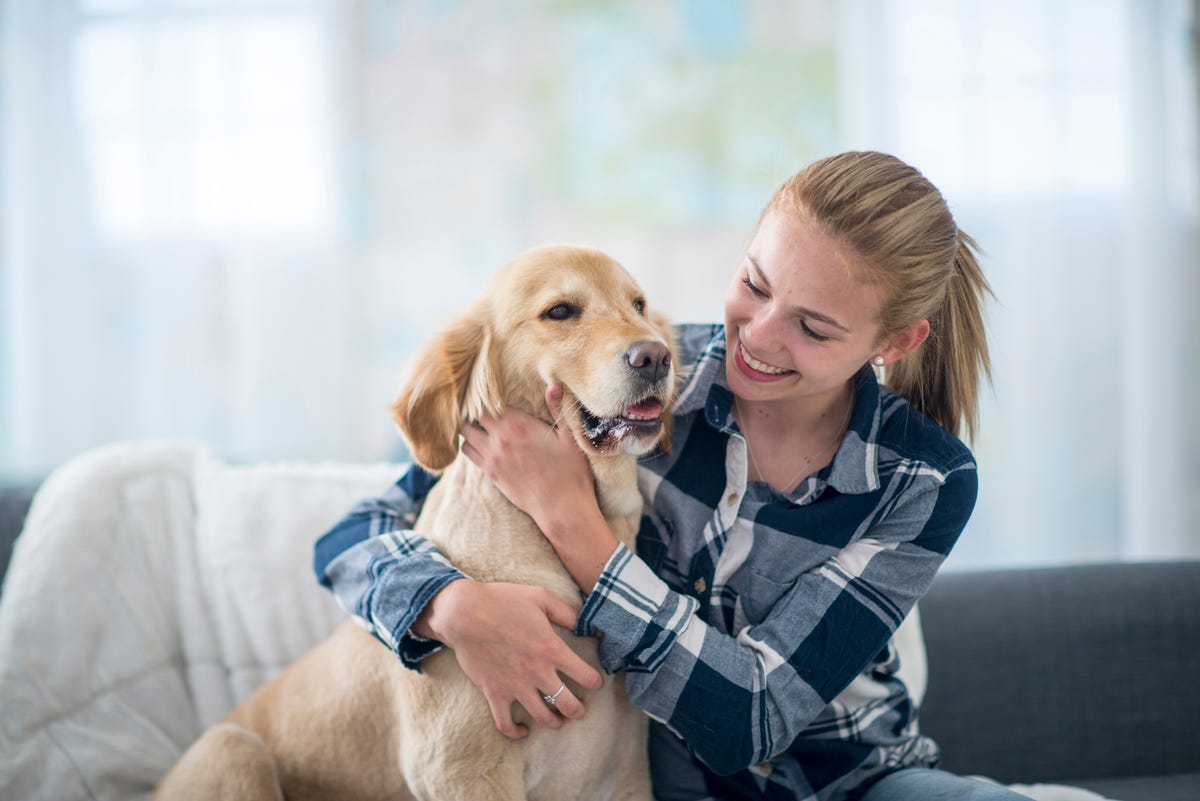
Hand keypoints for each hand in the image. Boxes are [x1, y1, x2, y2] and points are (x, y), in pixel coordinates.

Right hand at [421, 579, 604, 738]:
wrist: (464, 613)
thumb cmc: (502, 600)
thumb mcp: (540, 597)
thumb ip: (566, 612)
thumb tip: (584, 625)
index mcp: (551, 648)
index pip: (586, 676)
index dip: (595, 682)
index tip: (595, 682)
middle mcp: (537, 672)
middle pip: (568, 704)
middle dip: (579, 710)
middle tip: (580, 709)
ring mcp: (515, 685)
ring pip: (543, 717)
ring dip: (555, 722)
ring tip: (558, 720)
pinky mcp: (494, 692)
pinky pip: (505, 723)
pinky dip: (515, 732)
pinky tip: (523, 731)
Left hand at [460, 384, 596, 532]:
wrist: (562, 507)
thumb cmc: (570, 471)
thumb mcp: (569, 436)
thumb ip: (558, 408)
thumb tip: (553, 385)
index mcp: (519, 424)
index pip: (488, 400)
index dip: (487, 394)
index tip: (490, 391)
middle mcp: (500, 438)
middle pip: (471, 415)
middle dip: (474, 409)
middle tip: (483, 407)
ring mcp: (492, 457)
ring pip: (464, 434)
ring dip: (470, 427)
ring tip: (480, 425)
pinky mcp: (490, 473)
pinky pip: (468, 453)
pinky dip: (470, 445)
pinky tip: (481, 443)